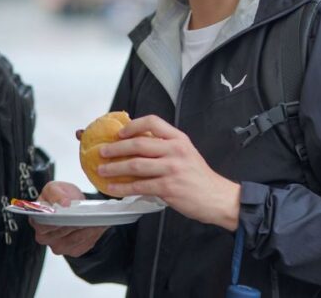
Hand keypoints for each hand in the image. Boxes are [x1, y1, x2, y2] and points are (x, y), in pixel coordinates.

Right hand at [29, 181, 108, 256]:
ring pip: (76, 239)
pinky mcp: (74, 250)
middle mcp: (46, 237)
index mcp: (38, 222)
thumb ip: (56, 194)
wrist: (72, 204)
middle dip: (77, 222)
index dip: (58, 218)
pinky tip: (100, 224)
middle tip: (89, 213)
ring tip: (99, 218)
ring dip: (89, 228)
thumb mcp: (54, 188)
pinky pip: (86, 244)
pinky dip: (95, 234)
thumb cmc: (61, 196)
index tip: (71, 211)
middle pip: (63, 232)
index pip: (45, 225)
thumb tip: (64, 203)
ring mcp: (60, 246)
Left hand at [98, 115, 240, 230]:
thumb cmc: (200, 177)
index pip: (153, 122)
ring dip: (114, 168)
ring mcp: (171, 169)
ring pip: (135, 165)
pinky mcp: (168, 188)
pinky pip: (138, 186)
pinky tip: (113, 188)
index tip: (120, 132)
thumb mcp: (186, 153)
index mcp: (179, 139)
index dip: (132, 126)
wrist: (217, 198)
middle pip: (138, 144)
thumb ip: (166, 147)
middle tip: (103, 152)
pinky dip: (122, 188)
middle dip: (116, 148)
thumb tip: (136, 146)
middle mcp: (175, 150)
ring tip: (103, 170)